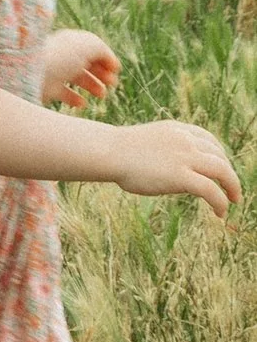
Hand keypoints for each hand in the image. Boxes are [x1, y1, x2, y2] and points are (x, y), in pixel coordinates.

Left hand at [43, 31, 120, 110]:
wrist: (32, 73)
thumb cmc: (60, 56)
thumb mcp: (87, 46)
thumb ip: (102, 49)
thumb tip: (109, 59)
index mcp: (70, 41)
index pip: (90, 47)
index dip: (105, 58)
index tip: (117, 69)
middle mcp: (62, 55)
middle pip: (85, 63)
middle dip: (101, 72)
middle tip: (112, 83)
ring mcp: (54, 72)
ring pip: (76, 78)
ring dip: (92, 86)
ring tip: (102, 95)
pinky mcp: (47, 88)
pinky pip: (64, 93)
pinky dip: (75, 99)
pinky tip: (83, 103)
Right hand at [106, 120, 240, 215]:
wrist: (109, 151)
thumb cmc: (122, 150)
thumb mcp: (151, 140)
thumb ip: (167, 148)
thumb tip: (171, 164)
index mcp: (177, 129)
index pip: (209, 140)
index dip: (221, 156)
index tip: (221, 169)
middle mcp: (186, 140)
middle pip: (220, 156)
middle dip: (230, 174)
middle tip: (232, 190)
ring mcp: (185, 157)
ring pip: (222, 171)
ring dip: (233, 187)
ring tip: (232, 201)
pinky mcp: (181, 176)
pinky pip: (211, 190)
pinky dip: (221, 202)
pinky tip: (220, 212)